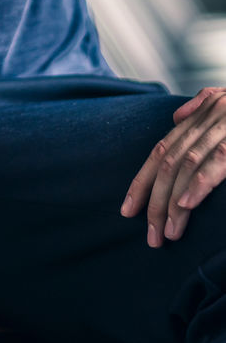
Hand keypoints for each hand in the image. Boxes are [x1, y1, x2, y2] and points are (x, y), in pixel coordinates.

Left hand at [121, 87, 225, 245]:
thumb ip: (203, 106)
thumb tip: (177, 117)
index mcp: (203, 112)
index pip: (162, 149)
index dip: (142, 180)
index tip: (127, 209)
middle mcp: (208, 117)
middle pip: (168, 160)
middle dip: (152, 199)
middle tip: (149, 235)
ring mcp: (224, 126)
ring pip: (187, 164)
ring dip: (172, 201)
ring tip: (166, 233)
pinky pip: (217, 161)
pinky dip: (199, 183)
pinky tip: (185, 205)